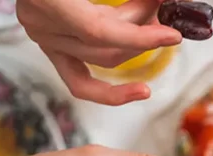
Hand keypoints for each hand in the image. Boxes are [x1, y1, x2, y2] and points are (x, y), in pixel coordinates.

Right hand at [17, 0, 181, 104]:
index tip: (171, 35)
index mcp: (48, 0)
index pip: (98, 31)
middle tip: (163, 8)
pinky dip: (110, 89)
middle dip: (142, 30)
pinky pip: (79, 79)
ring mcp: (43, 37)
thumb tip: (161, 1)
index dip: (140, 37)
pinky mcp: (50, 45)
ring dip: (133, 43)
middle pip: (105, 45)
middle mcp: (41, 23)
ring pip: (101, 58)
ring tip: (153, 19)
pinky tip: (139, 90)